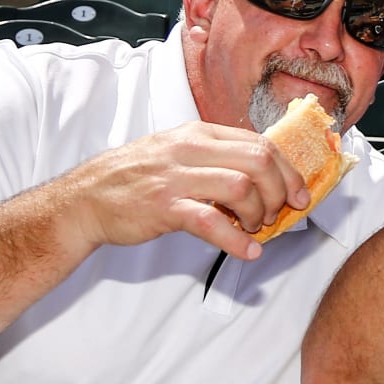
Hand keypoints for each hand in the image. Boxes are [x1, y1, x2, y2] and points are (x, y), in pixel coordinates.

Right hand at [63, 121, 310, 261]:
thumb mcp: (177, 152)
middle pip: (259, 161)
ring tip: (253, 228)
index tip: (298, 194)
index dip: (288, 171)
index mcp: (198, 133)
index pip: (261, 143)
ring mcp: (176, 177)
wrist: (84, 199)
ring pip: (242, 187)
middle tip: (279, 214)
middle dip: (280, 191)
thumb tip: (263, 177)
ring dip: (259, 214)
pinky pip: (212, 222)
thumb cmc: (135, 179)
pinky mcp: (164, 206)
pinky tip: (247, 250)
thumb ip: (217, 158)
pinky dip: (237, 240)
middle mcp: (190, 149)